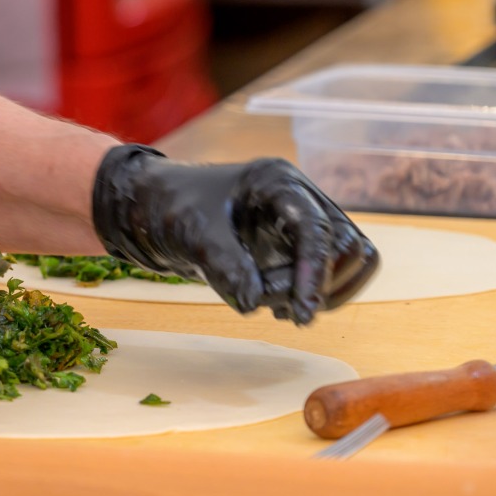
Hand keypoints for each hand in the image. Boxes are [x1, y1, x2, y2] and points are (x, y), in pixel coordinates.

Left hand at [91, 145, 378, 324]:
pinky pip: (329, 276)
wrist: (148, 209)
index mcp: (277, 182)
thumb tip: (252, 301)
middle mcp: (298, 199)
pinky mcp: (293, 247)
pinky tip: (275, 305)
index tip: (303, 313)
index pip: (318, 229)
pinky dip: (312, 296)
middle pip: (346, 246)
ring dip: (319, 293)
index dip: (315, 273)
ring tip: (273, 306)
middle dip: (315, 284)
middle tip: (272, 305)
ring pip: (347, 263)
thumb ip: (223, 264)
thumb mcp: (191, 233)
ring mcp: (299, 224)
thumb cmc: (167, 206)